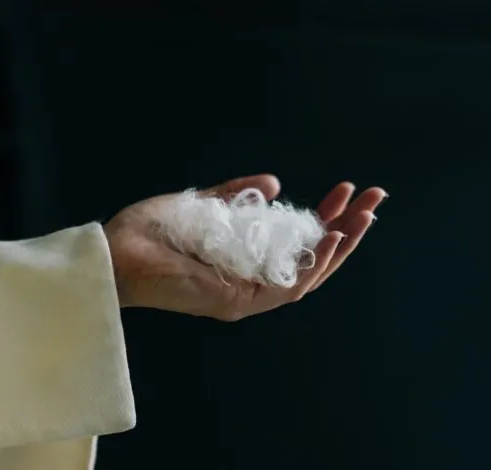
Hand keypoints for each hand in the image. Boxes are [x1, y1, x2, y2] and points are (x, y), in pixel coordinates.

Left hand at [104, 174, 386, 320]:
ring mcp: (247, 293)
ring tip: (364, 216)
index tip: (349, 190)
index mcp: (246, 257)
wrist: (115, 253)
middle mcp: (252, 278)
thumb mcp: (204, 204)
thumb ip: (238, 195)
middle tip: (375, 198)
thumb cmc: (151, 232)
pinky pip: (286, 287)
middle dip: (348, 229)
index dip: (328, 216)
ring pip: (309, 275)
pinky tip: (332, 238)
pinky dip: (313, 265)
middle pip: (312, 258)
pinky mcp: (237, 301)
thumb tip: (274, 181)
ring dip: (341, 245)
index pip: (298, 240)